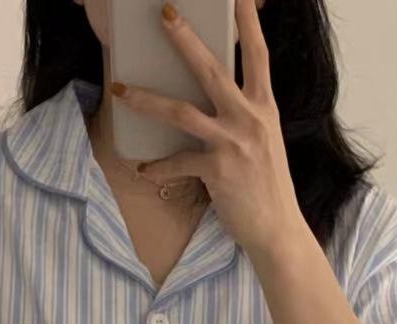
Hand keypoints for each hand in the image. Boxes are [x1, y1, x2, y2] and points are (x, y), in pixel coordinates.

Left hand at [111, 0, 306, 255]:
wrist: (277, 229)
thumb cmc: (267, 185)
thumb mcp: (264, 140)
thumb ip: (245, 115)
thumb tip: (217, 97)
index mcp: (264, 106)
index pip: (258, 53)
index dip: (248, 21)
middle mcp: (250, 118)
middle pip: (212, 69)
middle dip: (185, 39)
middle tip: (164, 13)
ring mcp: (233, 144)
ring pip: (182, 112)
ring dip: (146, 99)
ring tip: (120, 89)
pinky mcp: (217, 172)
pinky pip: (177, 162)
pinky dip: (157, 166)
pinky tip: (143, 169)